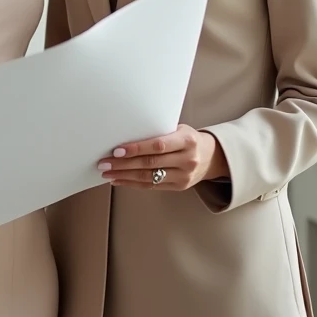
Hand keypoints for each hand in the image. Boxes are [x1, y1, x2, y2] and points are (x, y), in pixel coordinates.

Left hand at [97, 125, 226, 189]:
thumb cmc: (188, 139)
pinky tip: (119, 180)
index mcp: (187, 141)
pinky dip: (132, 183)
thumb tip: (126, 133)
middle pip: (150, 163)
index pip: (158, 146)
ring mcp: (184, 176)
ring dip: (124, 175)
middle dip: (124, 164)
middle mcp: (187, 160)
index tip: (117, 150)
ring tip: (108, 172)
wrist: (211, 156)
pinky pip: (151, 186)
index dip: (136, 148)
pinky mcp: (178, 187)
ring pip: (148, 177)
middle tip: (105, 163)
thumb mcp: (179, 129)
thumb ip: (158, 132)